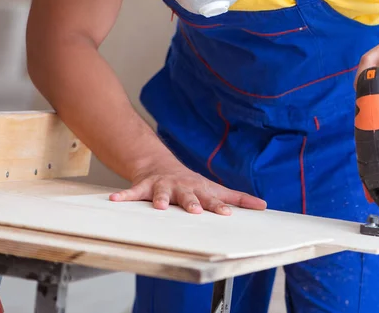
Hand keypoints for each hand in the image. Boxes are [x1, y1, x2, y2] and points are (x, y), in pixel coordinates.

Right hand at [109, 157, 266, 215]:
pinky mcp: (145, 186)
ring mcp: (163, 185)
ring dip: (159, 198)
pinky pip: (133, 192)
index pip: (211, 199)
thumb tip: (264, 206)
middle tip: (194, 211)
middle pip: (188, 195)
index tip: (226, 214)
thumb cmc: (192, 183)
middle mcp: (182, 187)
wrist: (161, 164)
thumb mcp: (215, 188)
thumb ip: (238, 198)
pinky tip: (114, 200)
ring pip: (161, 192)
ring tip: (158, 206)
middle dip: (191, 202)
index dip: (218, 206)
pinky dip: (124, 196)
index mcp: (199, 190)